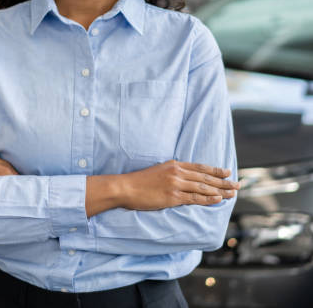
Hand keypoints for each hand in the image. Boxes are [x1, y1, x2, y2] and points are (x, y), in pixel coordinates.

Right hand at [118, 160, 239, 210]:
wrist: (126, 187)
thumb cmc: (139, 181)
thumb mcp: (158, 170)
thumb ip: (172, 173)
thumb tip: (185, 178)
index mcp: (174, 165)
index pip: (200, 167)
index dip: (215, 170)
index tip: (227, 172)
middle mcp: (177, 172)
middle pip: (206, 177)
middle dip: (224, 181)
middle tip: (238, 184)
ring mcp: (176, 184)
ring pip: (204, 187)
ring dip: (220, 190)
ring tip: (233, 193)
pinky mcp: (173, 197)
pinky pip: (195, 198)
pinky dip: (208, 199)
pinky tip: (219, 199)